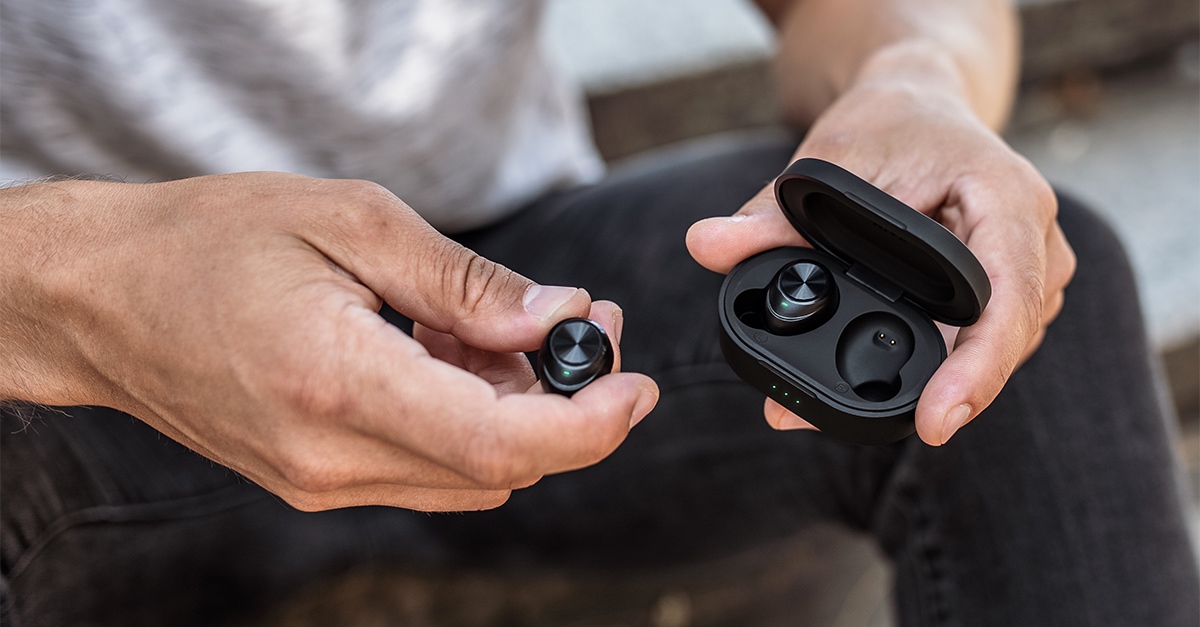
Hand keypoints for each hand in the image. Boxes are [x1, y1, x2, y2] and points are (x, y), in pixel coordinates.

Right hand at [0, 173, 657, 509]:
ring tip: (510, 324)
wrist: (100, 298)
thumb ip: (464, 283)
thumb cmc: (208, 241)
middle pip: (500, 464)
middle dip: (567, 403)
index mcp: (337, 381)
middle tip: (583, 321)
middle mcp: (330, 456)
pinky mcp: (314, 481)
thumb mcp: (349, 222)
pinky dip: (467, 419)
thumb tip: (555, 318)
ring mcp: (319, 481)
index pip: (499, 443)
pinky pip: (425, 466)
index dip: (588, 424)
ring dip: (517, 410)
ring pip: (469, 472)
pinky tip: (455, 354)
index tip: (634, 384)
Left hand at [687, 73, 1074, 445]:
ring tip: (820, 408)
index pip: (1008, 299)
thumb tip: (706, 245)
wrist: (921, 105)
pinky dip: (930, 369)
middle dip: (935, 393)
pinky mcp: (1007, 293)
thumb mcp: (828, 160)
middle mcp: (1036, 240)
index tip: (937, 421)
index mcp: (1007, 198)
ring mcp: (1031, 271)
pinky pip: (977, 343)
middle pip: (1002, 341)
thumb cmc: (888, 123)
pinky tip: (871, 386)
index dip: (977, 368)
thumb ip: (768, 213)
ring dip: (927, 386)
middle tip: (832, 421)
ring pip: (992, 352)